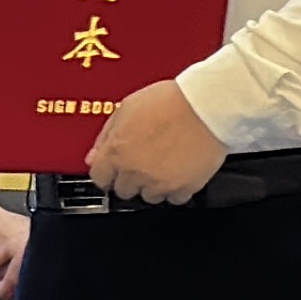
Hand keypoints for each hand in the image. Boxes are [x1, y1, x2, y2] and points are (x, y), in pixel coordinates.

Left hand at [87, 81, 224, 204]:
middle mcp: (135, 171)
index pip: (99, 178)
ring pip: (148, 197)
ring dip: (153, 184)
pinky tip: (180, 170)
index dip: (107, 172)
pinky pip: (174, 198)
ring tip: (165, 162)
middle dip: (130, 178)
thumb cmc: (170, 101)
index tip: (113, 170)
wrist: (206, 106)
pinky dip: (176, 188)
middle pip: (123, 190)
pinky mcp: (183, 189)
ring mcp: (159, 183)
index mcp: (116, 151)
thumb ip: (106, 136)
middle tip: (144, 160)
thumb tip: (94, 156)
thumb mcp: (127, 108)